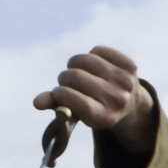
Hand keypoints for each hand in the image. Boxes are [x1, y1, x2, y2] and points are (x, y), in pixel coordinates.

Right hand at [34, 46, 154, 152]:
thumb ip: (57, 106)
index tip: (58, 92)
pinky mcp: (131, 66)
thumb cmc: (94, 107)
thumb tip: (36, 103)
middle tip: (65, 80)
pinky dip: (91, 54)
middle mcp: (118, 101)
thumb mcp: (77, 112)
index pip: (79, 103)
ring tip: (76, 70)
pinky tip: (94, 64)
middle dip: (65, 77)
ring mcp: (126, 82)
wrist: (130, 103)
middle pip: (77, 77)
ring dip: (74, 63)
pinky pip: (98, 50)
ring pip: (86, 60)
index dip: (62, 94)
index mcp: (105, 117)